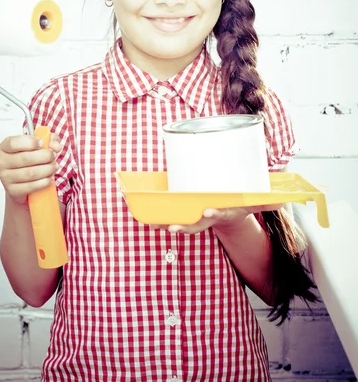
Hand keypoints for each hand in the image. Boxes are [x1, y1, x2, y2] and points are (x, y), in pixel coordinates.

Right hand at [0, 133, 62, 204]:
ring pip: (30, 173)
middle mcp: (2, 162)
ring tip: (54, 167)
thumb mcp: (39, 144)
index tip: (42, 143)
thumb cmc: (29, 159)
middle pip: (26, 158)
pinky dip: (44, 182)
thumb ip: (49, 139)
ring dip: (47, 169)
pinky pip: (31, 186)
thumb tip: (55, 146)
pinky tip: (49, 178)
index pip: (13, 143)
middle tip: (53, 156)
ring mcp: (5, 177)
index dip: (30, 142)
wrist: (21, 181)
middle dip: (45, 156)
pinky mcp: (12, 190)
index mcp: (5, 147)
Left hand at [151, 203, 283, 234]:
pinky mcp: (185, 213)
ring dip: (165, 223)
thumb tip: (285, 201)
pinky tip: (144, 215)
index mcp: (223, 213)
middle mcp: (206, 218)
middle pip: (194, 225)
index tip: (207, 211)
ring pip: (178, 223)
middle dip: (184, 227)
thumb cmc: (237, 205)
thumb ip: (266, 202)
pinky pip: (168, 217)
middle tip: (172, 228)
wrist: (226, 215)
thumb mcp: (252, 203)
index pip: (219, 215)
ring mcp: (194, 218)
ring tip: (152, 224)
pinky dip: (156, 217)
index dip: (214, 215)